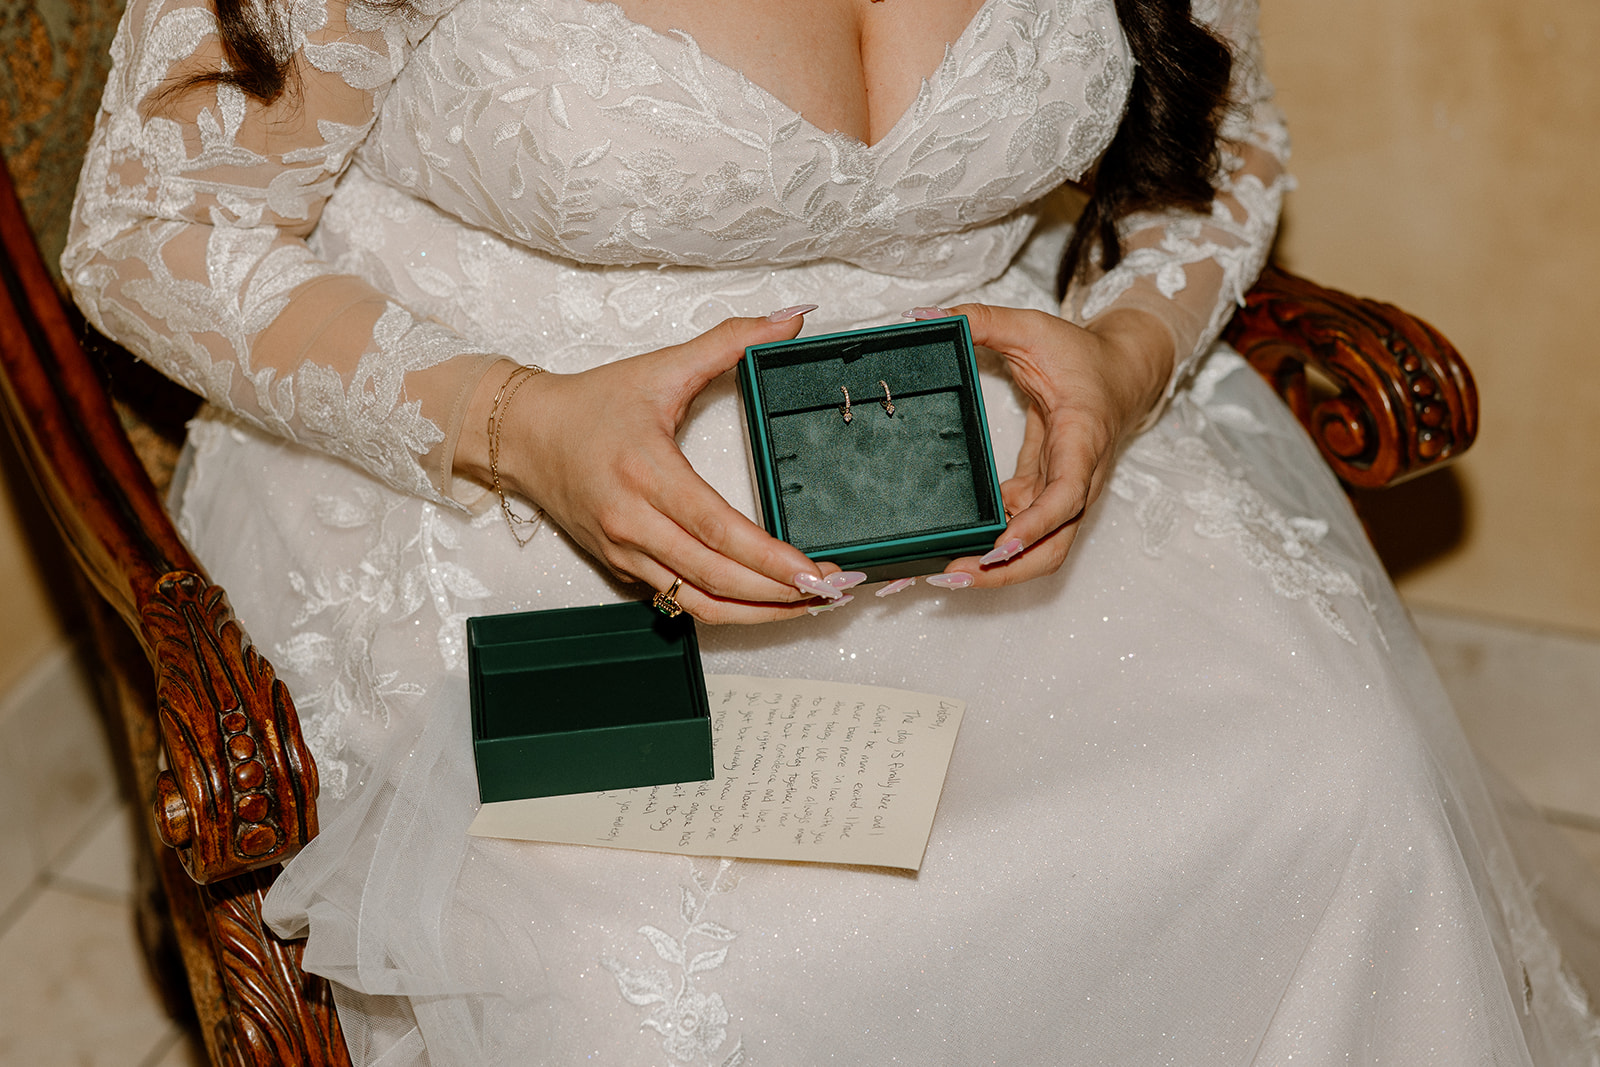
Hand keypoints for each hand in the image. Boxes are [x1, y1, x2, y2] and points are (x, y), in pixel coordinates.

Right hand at [457, 311, 843, 622]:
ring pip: (699, 603)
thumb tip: (791, 318)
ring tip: (808, 606)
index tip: (814, 572)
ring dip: (759, 613)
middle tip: (833, 592)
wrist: (524, 436)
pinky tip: (766, 604)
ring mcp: (626, 552)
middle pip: (716, 577)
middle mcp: (634, 522)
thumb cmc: (592, 403)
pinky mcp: (622, 569)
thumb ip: (730, 340)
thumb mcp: (661, 366)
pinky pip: (679, 603)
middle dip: (779, 593)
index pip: (718, 529)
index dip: (769, 558)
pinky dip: (727, 609)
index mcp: (648, 472)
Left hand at [937, 303, 1175, 587]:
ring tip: (946, 572)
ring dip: (1000, 569)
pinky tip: (956, 549)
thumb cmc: (1081, 354)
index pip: (1067, 494)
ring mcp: (1065, 492)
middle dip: (1008, 570)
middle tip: (956, 574)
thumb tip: (928, 318)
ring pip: (1042, 549)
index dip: (1036, 524)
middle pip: (1054, 545)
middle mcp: (1079, 477)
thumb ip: (982, 320)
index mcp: (1081, 438)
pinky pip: (1027, 533)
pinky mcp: (1049, 495)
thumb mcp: (1032, 328)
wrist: (1123, 371)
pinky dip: (996, 547)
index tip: (1001, 546)